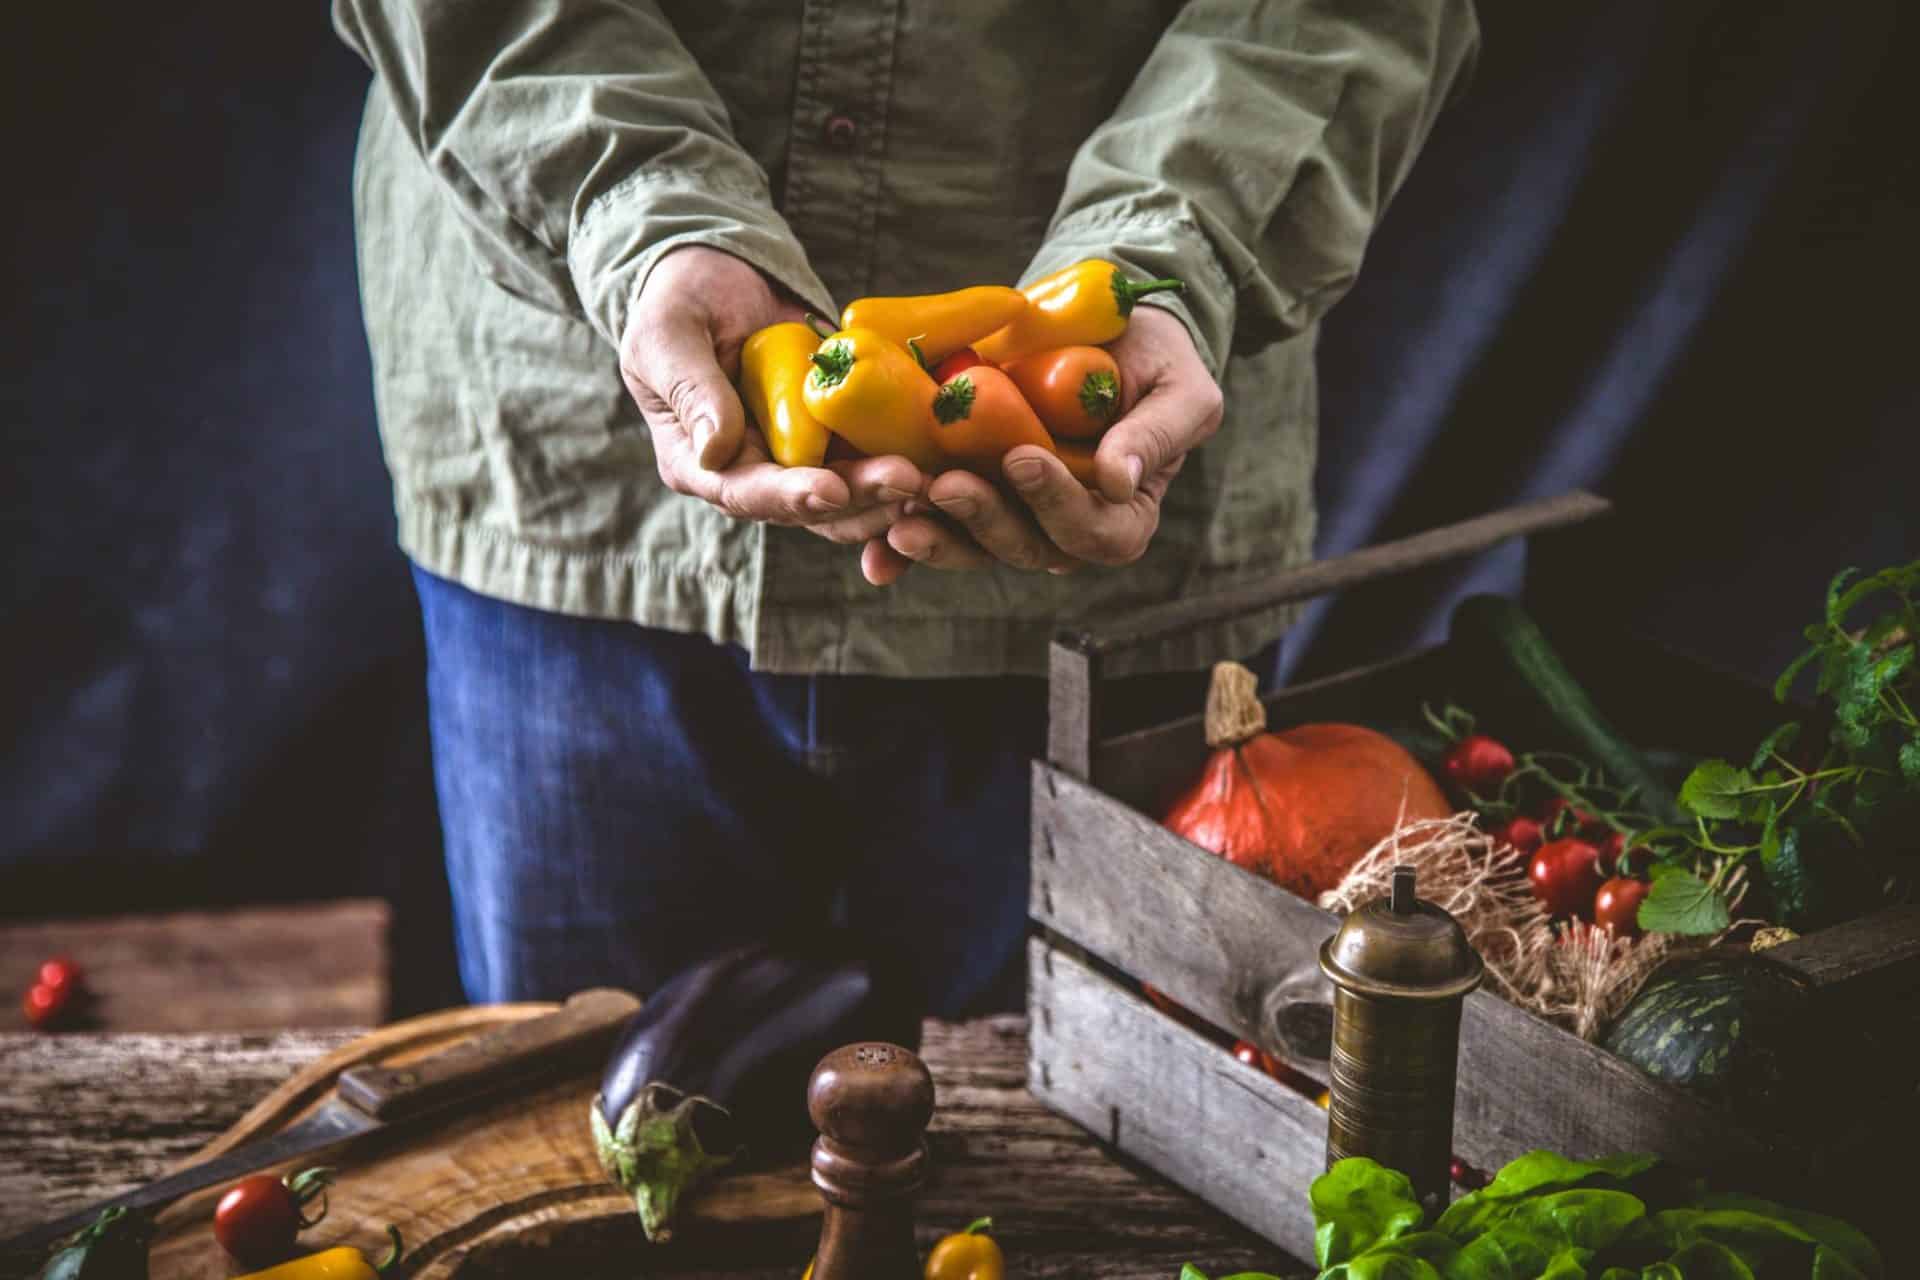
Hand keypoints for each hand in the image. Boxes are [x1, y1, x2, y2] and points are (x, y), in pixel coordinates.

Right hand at [620, 247, 924, 541]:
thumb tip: (715, 450)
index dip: (791, 497)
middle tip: (908, 480)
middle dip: (859, 497)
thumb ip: (691, 389)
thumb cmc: (677, 301)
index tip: (833, 489)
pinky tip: (940, 458)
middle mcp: (751, 474)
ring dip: (888, 491)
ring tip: (931, 477)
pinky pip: (869, 458)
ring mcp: (796, 459)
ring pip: (847, 494)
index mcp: (699, 464)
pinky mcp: (833, 438)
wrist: (718, 276)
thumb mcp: (668, 336)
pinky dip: (903, 461)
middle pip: (808, 506)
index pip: (746, 494)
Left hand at [859, 306, 1221, 584]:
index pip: (1094, 532)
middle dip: (982, 518)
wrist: (1109, 331)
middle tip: (945, 483)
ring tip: (900, 503)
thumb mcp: (1181, 391)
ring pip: (973, 543)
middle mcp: (1064, 528)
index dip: (1057, 503)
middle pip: (1024, 546)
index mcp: (1122, 517)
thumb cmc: (1158, 363)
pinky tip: (875, 547)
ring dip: (936, 532)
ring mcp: (1013, 514)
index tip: (1024, 457)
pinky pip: (938, 526)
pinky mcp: (972, 493)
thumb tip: (1120, 482)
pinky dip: (903, 546)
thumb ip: (1156, 436)